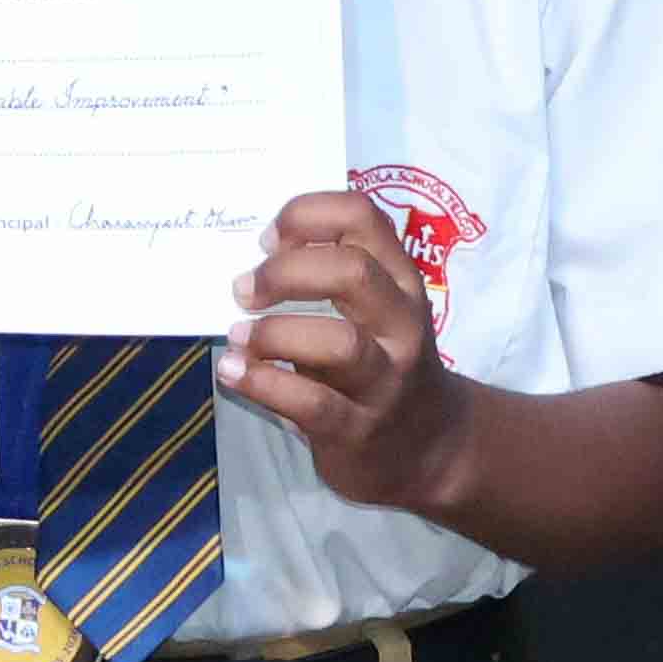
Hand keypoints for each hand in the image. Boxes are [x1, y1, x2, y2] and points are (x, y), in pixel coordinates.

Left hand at [226, 190, 477, 514]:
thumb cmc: (379, 361)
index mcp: (400, 279)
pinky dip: (264, 383)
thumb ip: (327, 277)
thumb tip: (250, 260)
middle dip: (285, 272)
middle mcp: (401, 323)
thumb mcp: (372, 310)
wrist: (428, 447)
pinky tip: (234, 372)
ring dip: (274, 333)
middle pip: (352, 272)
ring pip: (339, 343)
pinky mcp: (360, 429)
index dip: (307, 215)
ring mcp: (385, 379)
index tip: (268, 240)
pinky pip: (312, 403)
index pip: (362, 216)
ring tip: (238, 336)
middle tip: (244, 291)